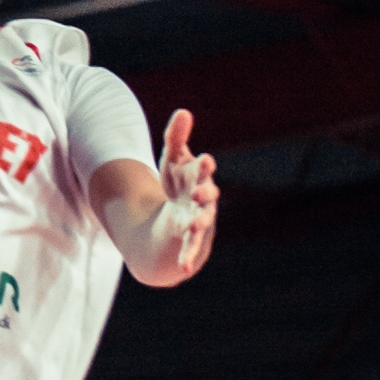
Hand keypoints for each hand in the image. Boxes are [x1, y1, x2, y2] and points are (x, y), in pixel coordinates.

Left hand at [156, 108, 218, 277]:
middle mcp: (204, 199)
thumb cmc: (178, 182)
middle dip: (205, 192)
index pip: (203, 169)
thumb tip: (183, 111)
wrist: (180, 214)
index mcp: (199, 177)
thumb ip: (176, 137)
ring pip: (202, 221)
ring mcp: (199, 219)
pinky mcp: (190, 238)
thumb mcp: (172, 159)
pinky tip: (182, 268)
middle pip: (207, 195)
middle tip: (199, 190)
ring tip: (195, 224)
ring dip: (199, 223)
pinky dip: (186, 257)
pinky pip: (189, 248)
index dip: (203, 166)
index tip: (202, 160)